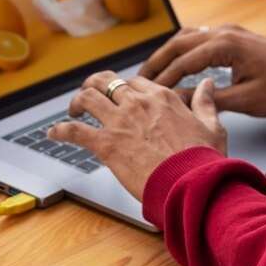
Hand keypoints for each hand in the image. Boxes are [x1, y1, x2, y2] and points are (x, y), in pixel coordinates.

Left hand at [47, 71, 225, 200]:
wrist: (191, 183)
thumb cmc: (202, 160)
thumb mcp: (211, 125)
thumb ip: (205, 102)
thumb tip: (207, 84)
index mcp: (161, 97)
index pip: (135, 81)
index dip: (125, 87)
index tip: (121, 95)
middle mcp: (137, 103)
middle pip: (106, 82)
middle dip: (94, 85)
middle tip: (89, 95)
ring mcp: (120, 122)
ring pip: (87, 98)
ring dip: (76, 102)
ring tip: (72, 110)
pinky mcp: (106, 144)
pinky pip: (75, 131)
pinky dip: (60, 131)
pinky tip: (53, 133)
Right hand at [140, 24, 265, 117]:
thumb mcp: (245, 100)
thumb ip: (209, 100)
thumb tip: (179, 101)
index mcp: (225, 45)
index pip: (183, 62)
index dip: (163, 79)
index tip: (146, 93)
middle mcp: (223, 32)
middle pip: (178, 44)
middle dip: (156, 62)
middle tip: (138, 80)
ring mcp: (228, 31)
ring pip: (187, 38)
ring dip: (168, 54)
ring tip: (152, 73)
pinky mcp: (233, 36)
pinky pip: (198, 38)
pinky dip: (182, 49)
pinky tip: (176, 62)